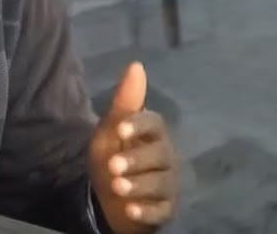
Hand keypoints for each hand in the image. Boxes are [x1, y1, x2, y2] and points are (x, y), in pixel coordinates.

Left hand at [89, 62, 177, 232]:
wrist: (109, 199)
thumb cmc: (112, 157)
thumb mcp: (110, 131)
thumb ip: (125, 102)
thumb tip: (136, 64)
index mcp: (152, 134)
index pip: (154, 124)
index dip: (139, 125)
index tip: (120, 130)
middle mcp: (165, 157)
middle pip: (158, 155)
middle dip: (135, 160)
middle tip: (113, 166)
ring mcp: (167, 184)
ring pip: (160, 183)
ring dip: (138, 186)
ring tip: (117, 188)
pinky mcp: (166, 209)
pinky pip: (161, 210)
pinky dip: (146, 211)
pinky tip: (131, 210)